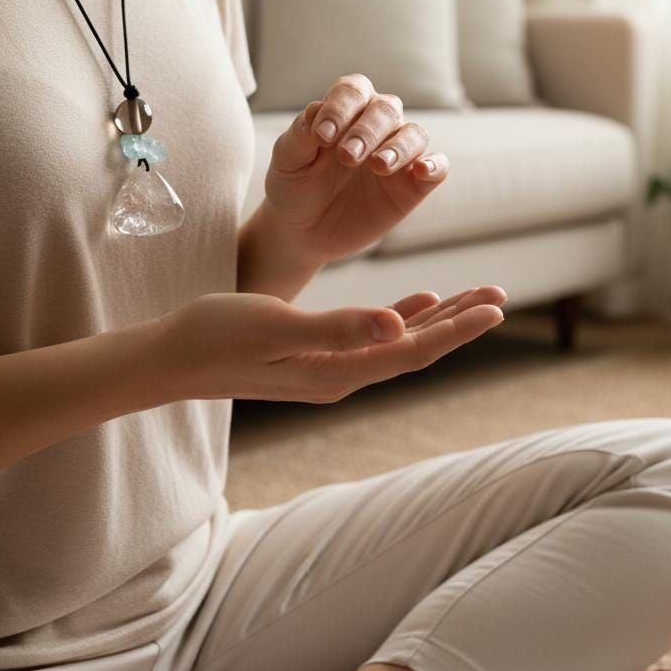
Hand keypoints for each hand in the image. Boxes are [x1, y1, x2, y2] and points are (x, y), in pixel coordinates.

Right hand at [152, 284, 506, 403]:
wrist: (172, 358)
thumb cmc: (216, 336)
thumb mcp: (278, 326)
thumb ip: (338, 328)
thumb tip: (397, 325)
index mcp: (338, 372)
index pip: (412, 350)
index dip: (457, 328)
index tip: (495, 307)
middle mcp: (341, 376)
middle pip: (415, 347)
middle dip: (458, 321)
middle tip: (498, 294)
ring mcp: (329, 368)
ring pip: (398, 341)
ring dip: (436, 318)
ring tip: (472, 296)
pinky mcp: (315, 356)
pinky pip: (373, 337)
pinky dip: (401, 317)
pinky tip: (417, 302)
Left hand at [262, 74, 448, 265]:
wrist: (302, 232)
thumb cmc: (295, 186)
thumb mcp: (287, 161)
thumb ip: (300, 135)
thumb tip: (318, 109)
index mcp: (345, 111)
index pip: (353, 91)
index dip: (340, 107)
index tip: (322, 136)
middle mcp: (376, 126)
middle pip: (386, 109)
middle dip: (367, 130)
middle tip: (346, 156)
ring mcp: (398, 155)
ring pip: (414, 134)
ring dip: (398, 146)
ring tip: (378, 166)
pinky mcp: (412, 186)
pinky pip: (438, 166)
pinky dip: (435, 164)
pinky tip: (421, 170)